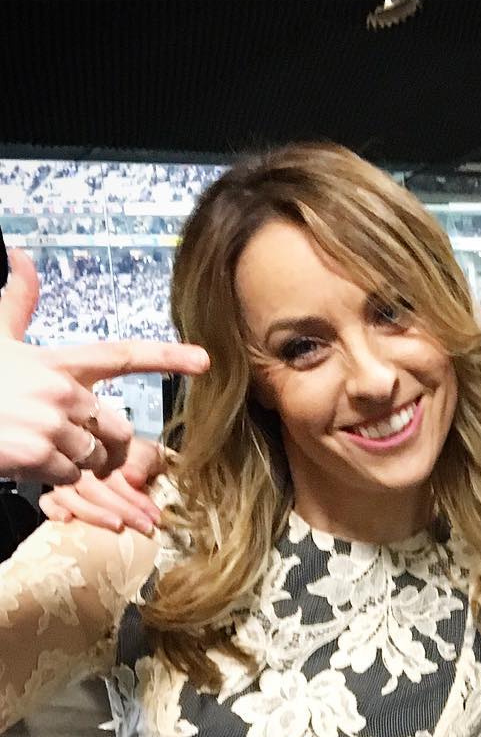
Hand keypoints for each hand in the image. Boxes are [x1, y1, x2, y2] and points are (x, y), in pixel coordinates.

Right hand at [0, 248, 207, 483]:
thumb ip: (16, 304)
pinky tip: (23, 460)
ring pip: (94, 458)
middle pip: (119, 430)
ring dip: (71, 462)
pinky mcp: (38, 455)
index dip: (167, 356)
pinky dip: (51, 478)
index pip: (122, 356)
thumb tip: (22, 258)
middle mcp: (61, 391)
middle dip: (106, 447)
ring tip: (35, 446)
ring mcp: (51, 424)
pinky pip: (69, 477)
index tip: (205, 360)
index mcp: (57, 363)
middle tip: (76, 447)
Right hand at [39, 437, 166, 533]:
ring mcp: (66, 480)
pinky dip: (54, 510)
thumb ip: (142, 463)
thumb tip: (132, 477)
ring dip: (95, 514)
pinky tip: (67, 520)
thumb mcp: (148, 455)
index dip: (134, 498)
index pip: (112, 476)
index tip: (153, 516)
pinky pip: (47, 501)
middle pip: (93, 489)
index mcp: (102, 452)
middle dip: (123, 511)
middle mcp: (80, 465)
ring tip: (117, 526)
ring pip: (70, 497)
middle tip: (145, 526)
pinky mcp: (56, 495)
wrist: (132, 460)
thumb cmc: (138, 460)